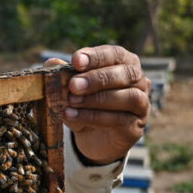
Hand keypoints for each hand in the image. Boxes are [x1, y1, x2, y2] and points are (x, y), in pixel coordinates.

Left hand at [46, 45, 150, 164]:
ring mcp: (141, 105)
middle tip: (73, 85)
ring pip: (128, 97)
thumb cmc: (84, 105)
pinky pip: (119, 119)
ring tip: (71, 101)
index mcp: (124, 64)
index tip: (75, 61)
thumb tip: (50, 62)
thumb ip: (63, 75)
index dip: (96, 57)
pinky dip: (93, 116)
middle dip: (98, 78)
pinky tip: (72, 115)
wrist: (92, 138)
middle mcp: (139, 82)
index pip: (115, 54)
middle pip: (127, 74)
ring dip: (96, 99)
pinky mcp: (135, 127)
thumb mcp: (71, 89)